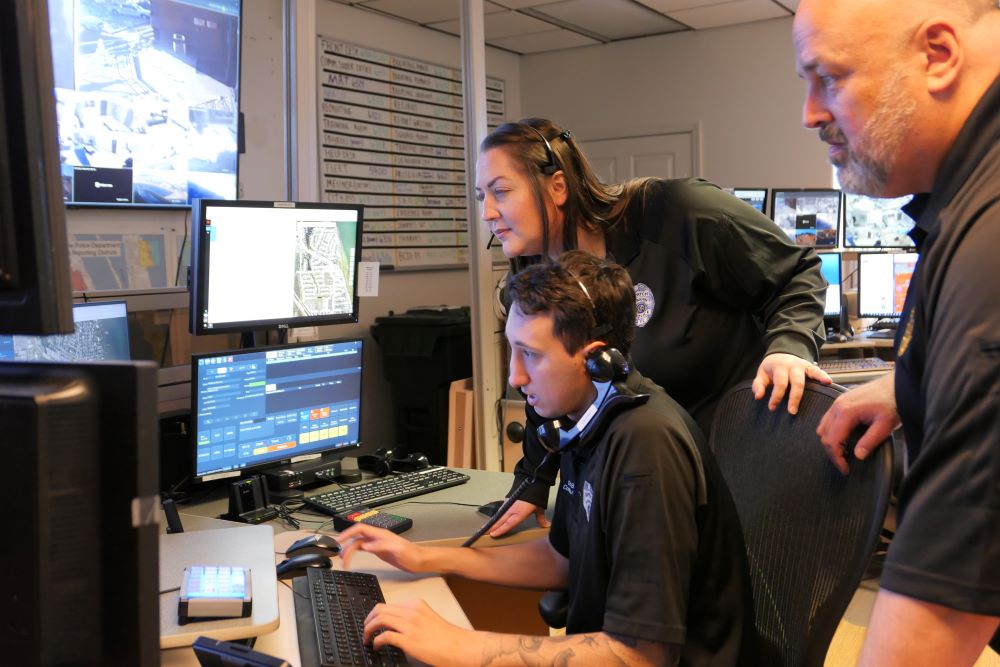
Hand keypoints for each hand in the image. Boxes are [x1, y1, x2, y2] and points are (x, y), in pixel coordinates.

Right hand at [338, 523, 426, 572]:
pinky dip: (355, 552)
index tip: (339, 540)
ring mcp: (377, 544)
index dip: (348, 533)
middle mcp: (377, 537)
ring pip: (359, 543)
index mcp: (380, 534)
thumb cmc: (411, 555)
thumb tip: (365, 546)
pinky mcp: (379, 551)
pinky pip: (363, 548)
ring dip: (349, 550)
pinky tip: (352, 558)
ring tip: (343, 560)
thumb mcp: (397, 550)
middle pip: (357, 536)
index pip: (360, 529)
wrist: (420, 561)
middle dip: (346, 543)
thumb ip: (381, 546)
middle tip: (338, 554)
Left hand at [363, 599, 478, 665]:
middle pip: (379, 609)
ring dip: (368, 629)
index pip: (388, 604)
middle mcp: (411, 611)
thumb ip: (412, 618)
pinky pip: (385, 636)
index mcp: (416, 604)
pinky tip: (376, 646)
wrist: (459, 647)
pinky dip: (376, 641)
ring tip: (367, 638)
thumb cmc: (446, 637)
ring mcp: (410, 625)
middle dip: (368, 620)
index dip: (376, 614)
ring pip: (379, 619)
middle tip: (365, 630)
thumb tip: (394, 626)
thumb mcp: (427, 618)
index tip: (371, 622)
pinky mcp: (409, 640)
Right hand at [488, 499, 549, 537]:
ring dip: (492, 522)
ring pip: (499, 516)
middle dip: (492, 527)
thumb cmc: (535, 495)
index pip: (508, 524)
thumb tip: (546, 526)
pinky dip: (496, 516)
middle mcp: (512, 509)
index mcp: (520, 513)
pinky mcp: (507, 501)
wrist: (531, 481)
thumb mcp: (539, 508)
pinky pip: (500, 511)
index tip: (493, 534)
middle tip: (483, 534)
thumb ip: (541, 518)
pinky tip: (493, 520)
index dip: (501, 530)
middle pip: (500, 520)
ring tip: (485, 528)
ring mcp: (508, 505)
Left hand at [752, 352, 831, 414]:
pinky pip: (818, 371)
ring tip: (818, 395)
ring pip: (809, 375)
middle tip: (792, 411)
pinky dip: (823, 376)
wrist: (780, 354)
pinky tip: (828, 382)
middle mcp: (792, 365)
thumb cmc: (771, 368)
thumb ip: (758, 385)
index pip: (779, 383)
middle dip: (794, 397)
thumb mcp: (761, 374)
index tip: (772, 407)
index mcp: (779, 367)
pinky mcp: (810, 367)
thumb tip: (758, 397)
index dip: (776, 396)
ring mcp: (803, 365)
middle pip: (796, 382)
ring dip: (812, 386)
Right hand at [816, 372, 899, 474]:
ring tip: (844, 452)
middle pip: (824, 435)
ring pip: (823, 427)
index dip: (837, 458)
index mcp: (846, 412)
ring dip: (830, 442)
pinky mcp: (841, 401)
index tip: (845, 469)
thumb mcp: (885, 425)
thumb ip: (870, 442)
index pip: (832, 441)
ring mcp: (838, 402)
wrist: (896, 385)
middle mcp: (837, 406)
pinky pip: (828, 419)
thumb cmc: (892, 401)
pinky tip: (843, 438)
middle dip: (832, 452)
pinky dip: (831, 432)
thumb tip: (858, 455)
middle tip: (844, 464)